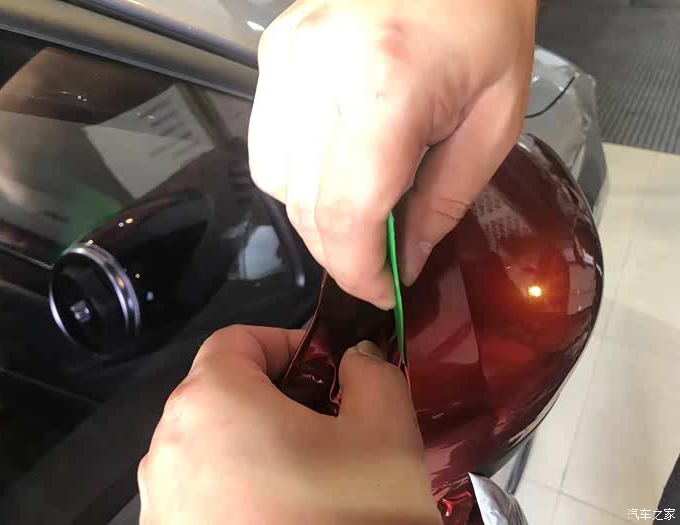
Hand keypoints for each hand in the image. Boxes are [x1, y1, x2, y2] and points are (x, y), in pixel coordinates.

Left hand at [138, 326, 439, 524]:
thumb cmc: (350, 516)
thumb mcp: (385, 431)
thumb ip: (371, 372)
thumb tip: (354, 360)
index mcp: (210, 402)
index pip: (237, 340)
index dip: (286, 343)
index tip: (328, 370)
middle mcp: (167, 448)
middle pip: (221, 393)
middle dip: (277, 395)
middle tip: (331, 423)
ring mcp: (160, 504)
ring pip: (211, 445)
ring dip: (258, 444)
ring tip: (313, 476)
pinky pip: (201, 493)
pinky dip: (238, 488)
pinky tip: (285, 516)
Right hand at [249, 0, 535, 307]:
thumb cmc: (486, 22)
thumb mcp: (492, 122)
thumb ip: (443, 201)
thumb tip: (405, 261)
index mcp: (388, 86)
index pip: (346, 213)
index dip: (360, 270)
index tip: (384, 291)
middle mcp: (318, 71)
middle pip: (304, 206)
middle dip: (341, 253)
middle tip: (378, 263)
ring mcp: (286, 60)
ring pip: (274, 182)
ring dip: (316, 217)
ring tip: (360, 209)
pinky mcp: (273, 54)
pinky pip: (267, 144)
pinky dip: (296, 176)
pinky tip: (334, 167)